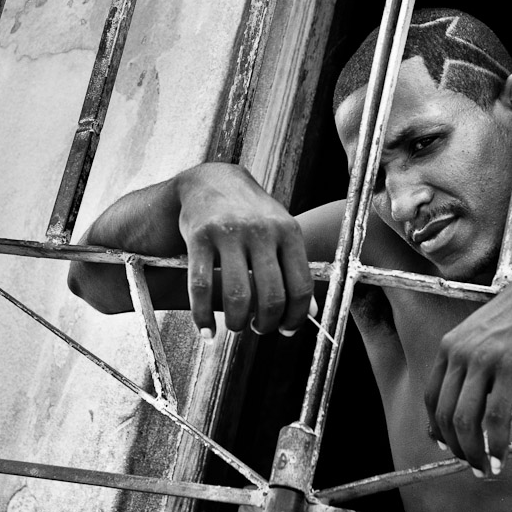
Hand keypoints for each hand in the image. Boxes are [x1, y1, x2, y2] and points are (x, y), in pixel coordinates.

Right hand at [175, 163, 313, 337]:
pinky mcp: (199, 237)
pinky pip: (201, 287)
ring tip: (235, 326)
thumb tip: (312, 311)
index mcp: (288, 231)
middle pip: (271, 295)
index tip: (287, 329)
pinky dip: (203, 317)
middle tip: (259, 328)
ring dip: (237, 323)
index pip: (301, 286)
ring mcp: (229, 233)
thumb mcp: (281, 232)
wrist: (212, 181)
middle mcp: (262, 231)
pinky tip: (207, 331)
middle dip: (266, 323)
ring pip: (237, 295)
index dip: (296, 316)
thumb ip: (295, 268)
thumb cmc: (253, 214)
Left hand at [424, 253, 511, 475]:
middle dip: (456, 447)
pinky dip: (497, 443)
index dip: (437, 427)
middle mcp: (460, 352)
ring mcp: (484, 359)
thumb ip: (472, 364)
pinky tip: (502, 458)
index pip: (432, 396)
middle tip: (471, 465)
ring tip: (485, 468)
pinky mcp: (510, 367)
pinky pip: (496, 416)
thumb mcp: (485, 335)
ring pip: (466, 420)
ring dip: (473, 452)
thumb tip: (469, 404)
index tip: (447, 446)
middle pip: (446, 413)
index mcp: (450, 345)